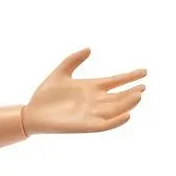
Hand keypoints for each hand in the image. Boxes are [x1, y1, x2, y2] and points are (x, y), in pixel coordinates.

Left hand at [22, 49, 146, 135]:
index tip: (144, 72)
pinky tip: (127, 115)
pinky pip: (105, 125)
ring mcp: (91, 114)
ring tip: (138, 96)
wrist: (30, 113)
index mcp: (91, 87)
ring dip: (127, 104)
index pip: (116, 81)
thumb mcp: (60, 73)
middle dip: (131, 92)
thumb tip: (88, 48)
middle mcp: (94, 101)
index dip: (129, 77)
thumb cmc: (44, 95)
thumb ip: (72, 60)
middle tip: (143, 86)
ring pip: (115, 109)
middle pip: (119, 96)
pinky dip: (116, 121)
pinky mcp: (85, 126)